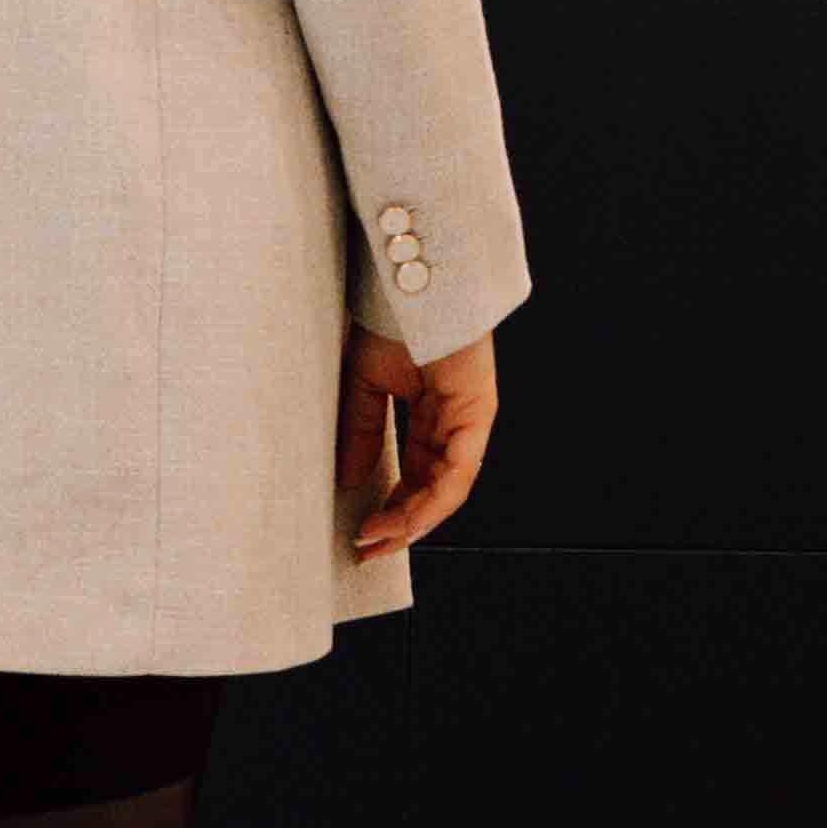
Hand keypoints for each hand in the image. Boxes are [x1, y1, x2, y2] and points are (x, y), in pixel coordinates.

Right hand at [338, 319, 499, 558]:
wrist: (412, 277)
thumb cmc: (392, 317)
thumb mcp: (365, 384)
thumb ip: (361, 432)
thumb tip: (349, 480)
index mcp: (432, 414)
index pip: (416, 475)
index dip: (390, 508)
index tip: (360, 532)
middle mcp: (455, 423)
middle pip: (433, 490)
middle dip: (400, 526)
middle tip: (367, 550)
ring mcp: (470, 420)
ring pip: (447, 490)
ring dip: (412, 522)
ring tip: (377, 540)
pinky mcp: (477, 415)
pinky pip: (457, 473)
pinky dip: (429, 502)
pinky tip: (402, 520)